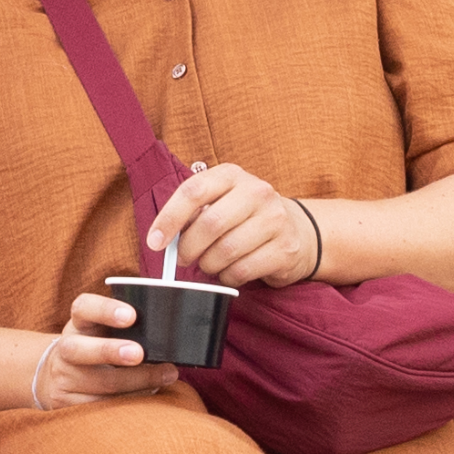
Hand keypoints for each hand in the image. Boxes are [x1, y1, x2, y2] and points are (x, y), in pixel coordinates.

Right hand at [25, 290, 186, 412]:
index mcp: (79, 323)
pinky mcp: (66, 403)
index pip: (83, 308)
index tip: (131, 316)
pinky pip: (101, 406)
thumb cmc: (96, 347)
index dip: (105, 310)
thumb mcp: (103, 330)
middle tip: (138, 353)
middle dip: (110, 351)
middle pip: (79, 348)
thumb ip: (129, 327)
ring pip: (99, 383)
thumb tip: (170, 333)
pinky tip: (149, 395)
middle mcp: (66, 349)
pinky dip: (130, 401)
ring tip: (166, 375)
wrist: (58, 376)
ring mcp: (64, 377)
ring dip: (136, 381)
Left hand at [144, 161, 325, 290]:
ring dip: (208, 265)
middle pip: (210, 224)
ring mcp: (275, 219)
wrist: (298, 231)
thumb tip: (163, 237)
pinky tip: (229, 272)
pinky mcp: (285, 249)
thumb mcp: (221, 202)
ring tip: (209, 264)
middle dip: (189, 248)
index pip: (193, 191)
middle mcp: (257, 192)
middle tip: (184, 259)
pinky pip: (243, 270)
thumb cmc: (246, 218)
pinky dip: (228, 277)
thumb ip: (194, 213)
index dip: (169, 218)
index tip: (155, 242)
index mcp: (232, 175)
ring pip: (226, 250)